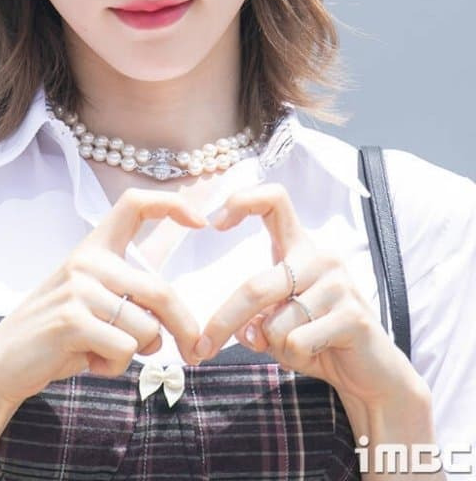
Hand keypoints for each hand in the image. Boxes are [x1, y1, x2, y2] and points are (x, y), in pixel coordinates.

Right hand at [0, 188, 206, 409]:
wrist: (3, 363)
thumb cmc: (58, 334)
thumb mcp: (92, 301)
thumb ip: (130, 295)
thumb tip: (179, 313)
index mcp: (94, 248)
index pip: (134, 204)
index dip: (171, 203)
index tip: (202, 220)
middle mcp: (87, 261)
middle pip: (160, 290)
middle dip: (185, 328)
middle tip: (196, 353)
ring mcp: (79, 288)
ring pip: (146, 328)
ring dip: (135, 353)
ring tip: (102, 351)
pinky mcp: (73, 320)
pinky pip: (124, 349)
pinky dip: (114, 366)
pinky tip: (88, 361)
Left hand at [196, 184, 416, 406]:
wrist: (371, 373)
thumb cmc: (317, 340)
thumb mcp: (277, 326)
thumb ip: (256, 320)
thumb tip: (246, 328)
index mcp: (300, 248)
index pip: (275, 200)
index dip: (242, 201)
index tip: (215, 223)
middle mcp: (320, 258)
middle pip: (256, 286)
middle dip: (224, 321)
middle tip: (203, 348)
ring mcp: (340, 284)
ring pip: (276, 323)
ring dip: (276, 346)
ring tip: (301, 344)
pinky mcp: (353, 316)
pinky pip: (298, 341)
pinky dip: (295, 357)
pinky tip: (318, 351)